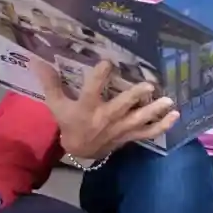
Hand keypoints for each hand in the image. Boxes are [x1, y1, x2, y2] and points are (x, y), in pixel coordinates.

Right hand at [38, 59, 178, 157]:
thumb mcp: (56, 105)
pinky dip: (163, 126)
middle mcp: (105, 118)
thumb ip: (50, 83)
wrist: (80, 152)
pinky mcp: (130, 136)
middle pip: (122, 106)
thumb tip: (37, 60)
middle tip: (149, 85)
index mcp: (87, 108)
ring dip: (155, 111)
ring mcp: (120, 129)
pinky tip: (175, 116)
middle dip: (135, 96)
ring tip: (169, 101)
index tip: (108, 62)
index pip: (92, 90)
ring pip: (140, 120)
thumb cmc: (69, 123)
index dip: (100, 76)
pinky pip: (149, 133)